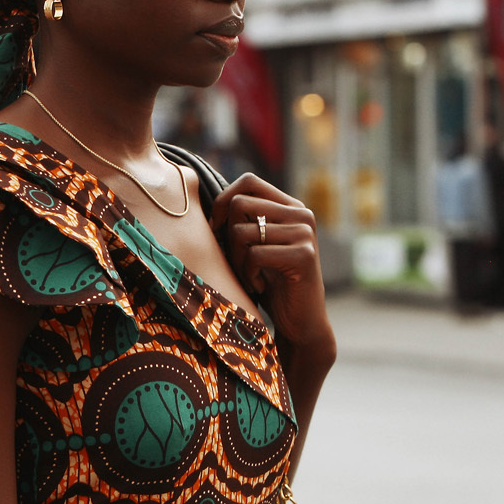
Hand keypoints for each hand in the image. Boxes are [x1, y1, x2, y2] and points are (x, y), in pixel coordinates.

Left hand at [210, 173, 332, 353]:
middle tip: (236, 262)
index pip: (249, 181)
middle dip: (227, 236)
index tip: (216, 228)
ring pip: (241, 232)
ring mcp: (304, 233)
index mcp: (290, 206)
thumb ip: (242, 221)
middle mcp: (301, 214)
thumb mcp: (255, 245)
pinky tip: (260, 286)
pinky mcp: (304, 255)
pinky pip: (254, 255)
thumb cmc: (270, 282)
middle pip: (239, 205)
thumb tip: (198, 197)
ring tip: (249, 277)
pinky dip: (248, 275)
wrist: (301, 322)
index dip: (224, 200)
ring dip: (237, 261)